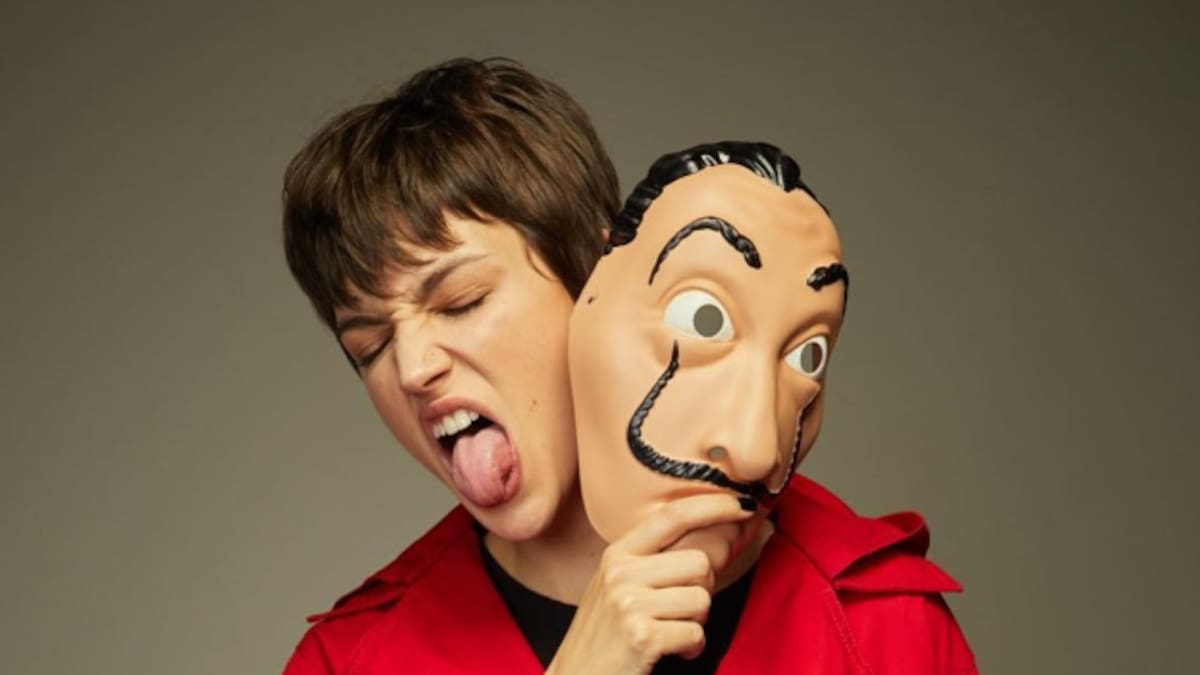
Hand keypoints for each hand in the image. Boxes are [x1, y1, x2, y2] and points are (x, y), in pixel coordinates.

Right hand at [546, 493, 752, 674]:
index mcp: (618, 554)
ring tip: (671, 632)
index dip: (713, 506)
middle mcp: (620, 573)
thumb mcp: (619, 587)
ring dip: (696, 622)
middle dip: (702, 591)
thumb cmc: (606, 635)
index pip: (672, 516)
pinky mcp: (641, 635)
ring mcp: (629, 603)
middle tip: (680, 612)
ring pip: (702, 599)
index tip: (743, 504)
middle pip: (699, 564)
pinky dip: (691, 647)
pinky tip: (671, 650)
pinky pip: (696, 633)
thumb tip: (717, 537)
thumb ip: (654, 561)